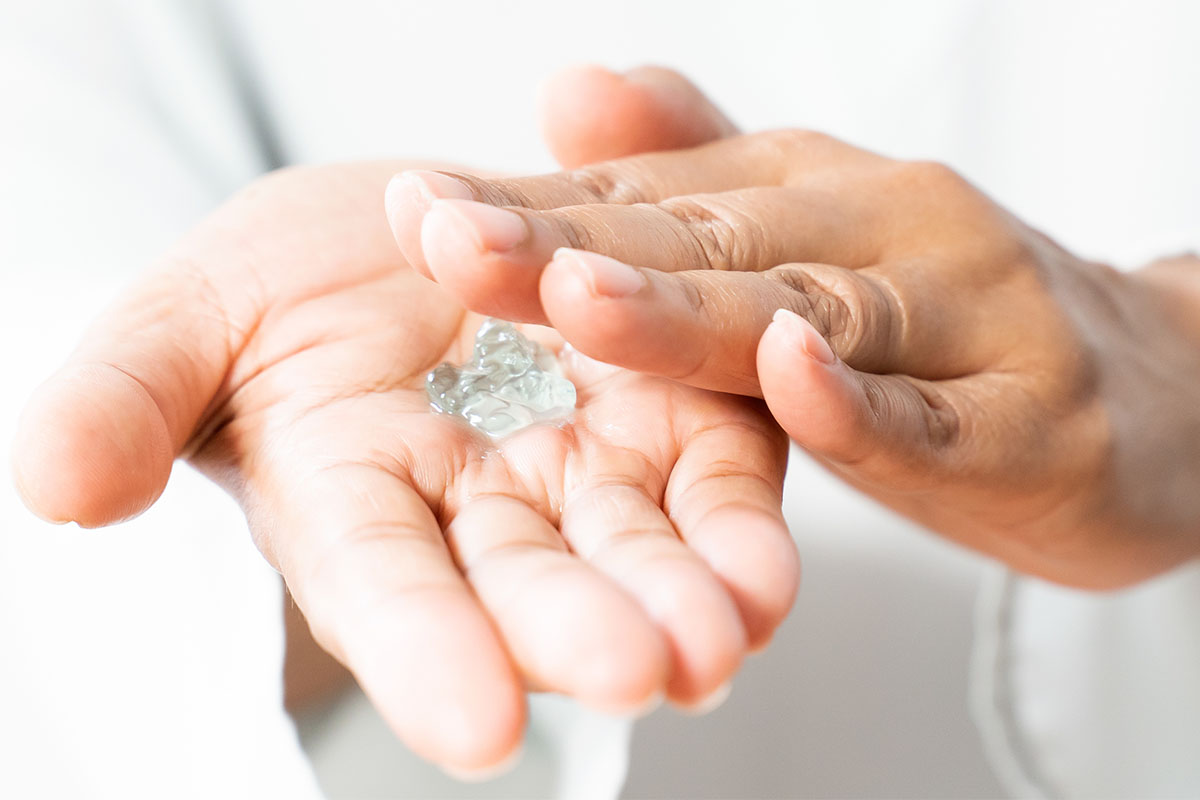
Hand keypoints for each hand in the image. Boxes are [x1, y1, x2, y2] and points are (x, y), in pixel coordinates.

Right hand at [11, 71, 796, 772]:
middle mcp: (482, 512)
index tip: (471, 725)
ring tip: (729, 632)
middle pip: (533, 583)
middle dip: (582, 629)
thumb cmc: (289, 289)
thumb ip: (127, 396)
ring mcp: (588, 471)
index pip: (386, 589)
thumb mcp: (193, 318)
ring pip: (641, 547)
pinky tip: (772, 565)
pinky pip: (716, 474)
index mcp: (360, 504)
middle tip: (641, 671)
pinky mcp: (674, 418)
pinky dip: (742, 517)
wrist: (421, 233)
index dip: (424, 652)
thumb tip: (56, 485)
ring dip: (688, 592)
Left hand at [389, 128, 1199, 588]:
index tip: (411, 209)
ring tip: (579, 297)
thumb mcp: (807, 239)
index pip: (644, 198)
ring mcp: (964, 318)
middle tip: (444, 239)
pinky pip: (935, 419)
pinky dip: (861, 403)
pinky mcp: (1033, 422)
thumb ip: (695, 172)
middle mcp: (877, 229)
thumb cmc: (941, 325)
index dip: (525, 206)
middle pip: (706, 240)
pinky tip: (795, 375)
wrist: (1147, 392)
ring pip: (812, 310)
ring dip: (690, 311)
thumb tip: (567, 91)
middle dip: (567, 245)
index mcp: (801, 198)